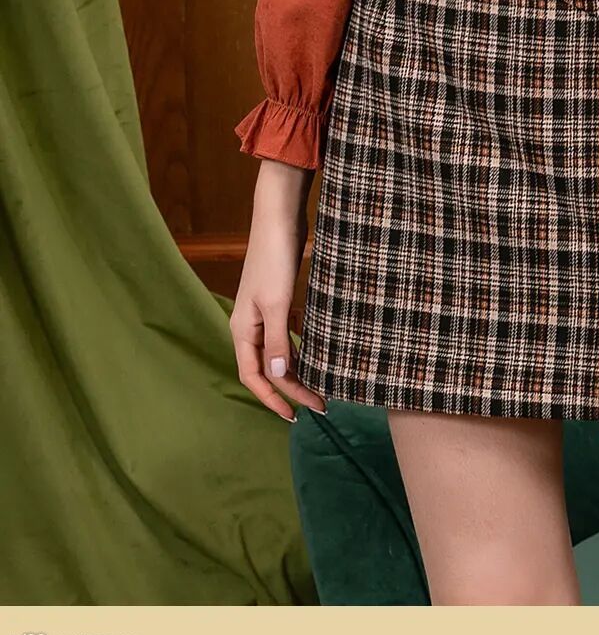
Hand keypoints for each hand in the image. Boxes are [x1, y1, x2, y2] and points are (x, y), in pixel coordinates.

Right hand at [230, 159, 326, 421]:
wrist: (279, 218)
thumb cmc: (274, 259)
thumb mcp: (276, 303)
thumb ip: (276, 341)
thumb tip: (277, 376)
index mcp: (242, 330)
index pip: (253, 377)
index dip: (272, 399)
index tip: (295, 416)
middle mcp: (248, 326)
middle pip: (267, 369)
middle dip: (291, 389)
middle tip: (319, 405)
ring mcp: (262, 313)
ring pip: (277, 353)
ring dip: (296, 371)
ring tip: (319, 387)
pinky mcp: (276, 301)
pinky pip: (285, 336)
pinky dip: (298, 349)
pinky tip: (315, 354)